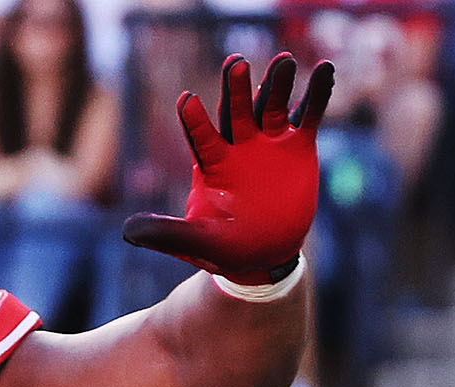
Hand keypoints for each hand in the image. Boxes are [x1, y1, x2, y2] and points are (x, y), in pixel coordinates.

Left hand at [121, 53, 334, 282]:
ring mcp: (270, 143)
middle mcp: (240, 145)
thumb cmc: (226, 248)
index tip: (186, 102)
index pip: (201, 136)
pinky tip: (326, 70)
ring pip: (273, 105)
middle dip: (235, 89)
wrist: (264, 256)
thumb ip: (168, 235)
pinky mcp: (298, 147)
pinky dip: (318, 94)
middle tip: (235, 64)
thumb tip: (128, 233)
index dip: (194, 120)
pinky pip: (310, 116)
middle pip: (236, 110)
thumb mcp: (197, 244)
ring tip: (285, 61)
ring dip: (279, 84)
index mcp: (213, 162)